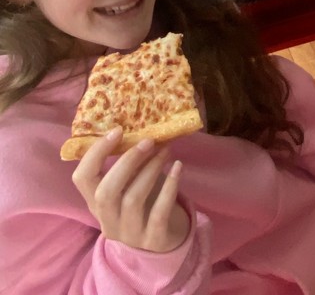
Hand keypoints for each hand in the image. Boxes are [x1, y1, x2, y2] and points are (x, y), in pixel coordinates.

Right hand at [72, 127, 189, 252]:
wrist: (164, 241)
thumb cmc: (145, 203)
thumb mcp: (129, 186)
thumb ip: (127, 165)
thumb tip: (139, 127)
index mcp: (96, 203)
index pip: (81, 179)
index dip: (95, 153)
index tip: (117, 130)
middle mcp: (108, 220)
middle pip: (106, 192)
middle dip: (127, 161)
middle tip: (148, 141)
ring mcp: (130, 233)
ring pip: (132, 199)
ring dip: (151, 169)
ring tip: (166, 150)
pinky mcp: (154, 240)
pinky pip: (159, 212)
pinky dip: (170, 186)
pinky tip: (178, 167)